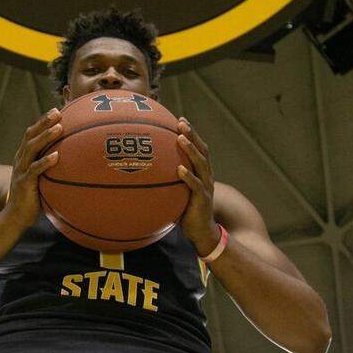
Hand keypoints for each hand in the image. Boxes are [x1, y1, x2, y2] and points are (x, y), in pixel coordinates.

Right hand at [3, 108, 61, 227]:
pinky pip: (34, 170)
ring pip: (32, 149)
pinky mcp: (24, 183)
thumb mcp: (39, 179)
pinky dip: (45, 162)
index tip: (56, 111)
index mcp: (23, 157)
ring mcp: (20, 171)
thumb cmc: (31, 198)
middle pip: (30, 136)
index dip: (42, 121)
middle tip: (58, 112)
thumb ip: (48, 168)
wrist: (15, 217)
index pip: (31, 134)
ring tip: (59, 128)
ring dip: (46, 137)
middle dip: (44, 122)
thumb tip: (69, 160)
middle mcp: (20, 160)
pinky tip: (57, 156)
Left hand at [176, 117, 221, 256]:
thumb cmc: (186, 210)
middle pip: (202, 150)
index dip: (191, 134)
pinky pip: (196, 186)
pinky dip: (188, 176)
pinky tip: (179, 169)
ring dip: (191, 150)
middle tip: (181, 122)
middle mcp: (207, 176)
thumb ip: (169, 179)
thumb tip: (145, 170)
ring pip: (201, 164)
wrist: (201, 232)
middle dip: (192, 135)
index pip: (199, 148)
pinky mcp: (203, 199)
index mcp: (202, 172)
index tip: (180, 120)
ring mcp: (206, 187)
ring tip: (180, 138)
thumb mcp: (177, 192)